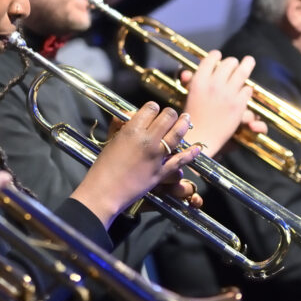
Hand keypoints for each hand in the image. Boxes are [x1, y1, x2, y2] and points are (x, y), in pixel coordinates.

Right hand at [71, 103, 197, 227]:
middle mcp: (147, 140)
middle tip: (170, 115)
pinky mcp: (162, 172)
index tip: (153, 111)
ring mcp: (157, 156)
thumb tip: (130, 116)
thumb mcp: (110, 141)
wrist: (104, 192)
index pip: (151, 108)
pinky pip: (181, 159)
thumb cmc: (102, 167)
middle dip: (169, 113)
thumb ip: (121, 126)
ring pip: (177, 133)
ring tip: (186, 119)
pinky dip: (191, 153)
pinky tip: (197, 147)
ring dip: (184, 124)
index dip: (153, 108)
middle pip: (167, 116)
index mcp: (132, 130)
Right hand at [178, 51, 254, 157]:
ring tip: (249, 61)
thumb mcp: (188, 96)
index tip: (218, 56)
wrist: (200, 138)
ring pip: (242, 72)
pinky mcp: (239, 104)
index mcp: (199, 80)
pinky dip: (246, 89)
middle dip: (232, 63)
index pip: (211, 58)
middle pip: (229, 63)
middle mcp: (214, 84)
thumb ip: (190, 82)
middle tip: (234, 63)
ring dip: (246, 66)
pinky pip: (247, 89)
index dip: (216, 56)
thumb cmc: (192, 117)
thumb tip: (186, 72)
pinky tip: (244, 91)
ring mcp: (228, 94)